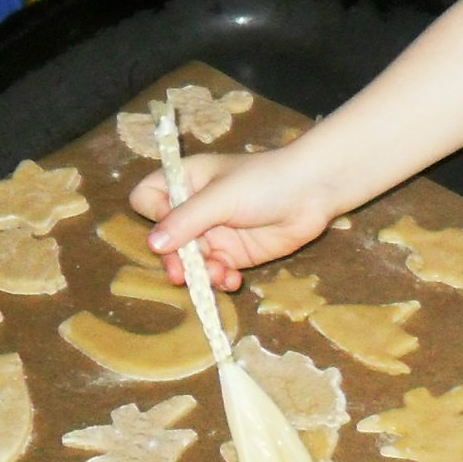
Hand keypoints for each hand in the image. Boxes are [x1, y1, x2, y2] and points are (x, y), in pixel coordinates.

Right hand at [135, 147, 336, 288]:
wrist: (314, 192)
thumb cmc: (265, 181)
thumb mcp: (221, 197)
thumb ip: (187, 219)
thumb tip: (152, 244)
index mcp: (187, 181)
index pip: (148, 197)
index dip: (154, 212)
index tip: (171, 222)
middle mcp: (196, 208)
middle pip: (166, 239)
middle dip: (175, 258)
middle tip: (182, 272)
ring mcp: (214, 233)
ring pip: (189, 261)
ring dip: (198, 273)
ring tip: (217, 275)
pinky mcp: (234, 254)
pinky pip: (215, 272)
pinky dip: (220, 280)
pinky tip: (233, 280)